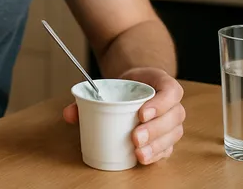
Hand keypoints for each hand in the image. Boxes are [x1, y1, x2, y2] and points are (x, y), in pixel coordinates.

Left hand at [63, 67, 184, 164]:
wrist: (136, 86)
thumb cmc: (126, 86)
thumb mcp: (113, 83)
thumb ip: (90, 96)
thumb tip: (68, 114)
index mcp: (163, 84)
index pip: (171, 91)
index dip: (161, 103)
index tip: (141, 114)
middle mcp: (173, 103)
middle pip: (174, 116)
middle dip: (155, 129)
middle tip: (135, 137)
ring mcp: (172, 122)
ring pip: (173, 134)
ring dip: (157, 145)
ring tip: (138, 153)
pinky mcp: (168, 137)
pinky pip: (169, 147)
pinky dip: (157, 154)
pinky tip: (144, 158)